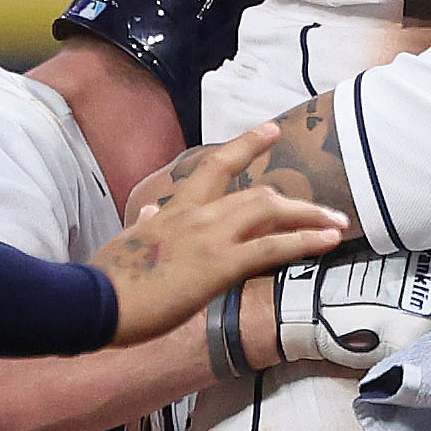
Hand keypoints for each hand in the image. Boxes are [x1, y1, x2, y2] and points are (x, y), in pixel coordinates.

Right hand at [88, 118, 342, 341]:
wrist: (93, 300)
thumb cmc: (106, 279)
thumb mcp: (127, 242)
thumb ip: (146, 222)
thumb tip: (152, 210)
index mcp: (174, 210)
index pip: (215, 167)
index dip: (245, 146)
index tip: (269, 130)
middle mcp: (197, 215)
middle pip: (256, 192)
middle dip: (295, 199)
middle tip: (327, 207)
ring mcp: (210, 237)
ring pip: (271, 212)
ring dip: (310, 216)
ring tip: (338, 224)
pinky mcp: (218, 264)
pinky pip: (272, 247)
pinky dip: (304, 240)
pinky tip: (327, 240)